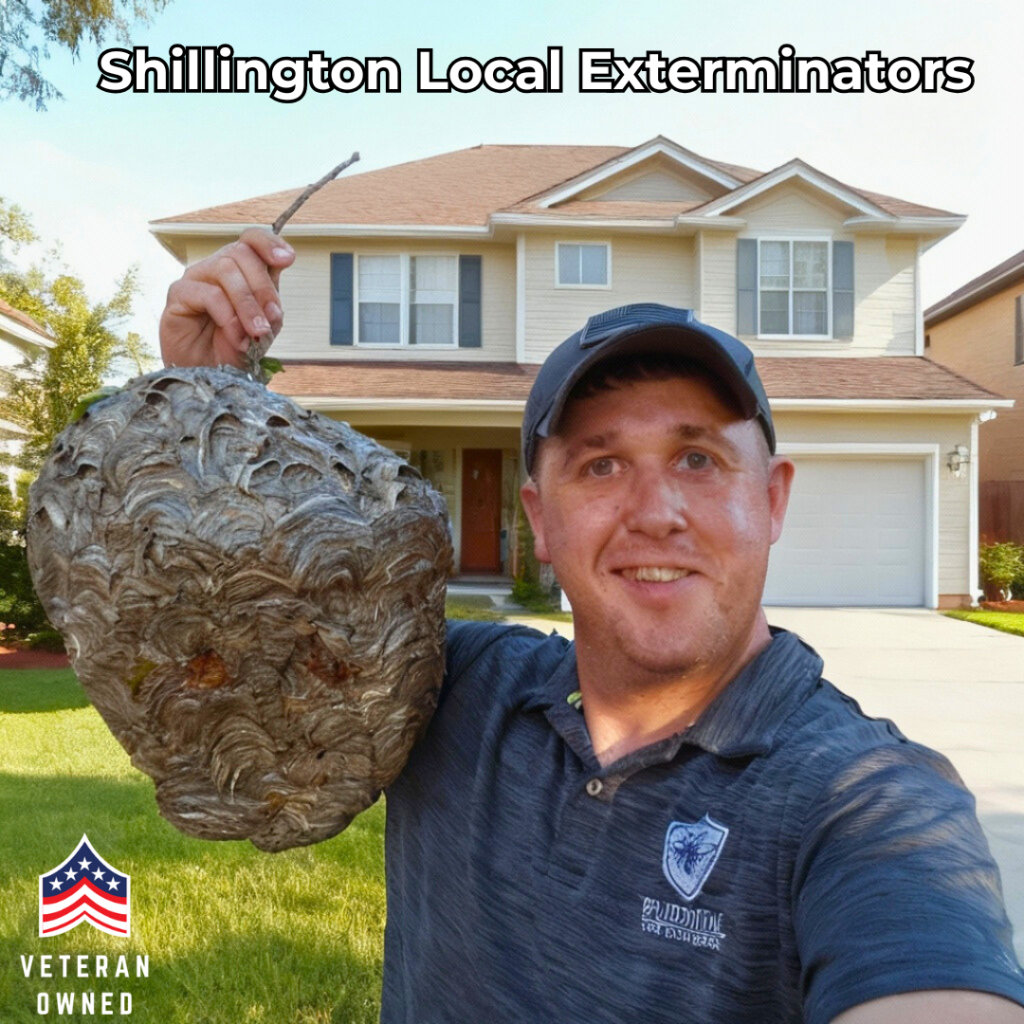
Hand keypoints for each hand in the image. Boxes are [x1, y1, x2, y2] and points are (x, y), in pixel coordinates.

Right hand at [159, 228, 295, 368]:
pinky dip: (228, 317)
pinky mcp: (178, 294)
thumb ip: (271, 305)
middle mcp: (217, 268)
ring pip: (225, 270)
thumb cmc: (234, 349)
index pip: (251, 240)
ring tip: (255, 332)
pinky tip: (236, 337)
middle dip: (263, 288)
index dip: (269, 243)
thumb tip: (274, 288)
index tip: (287, 259)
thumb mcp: (264, 328)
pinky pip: (207, 294)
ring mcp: (196, 278)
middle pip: (241, 253)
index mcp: (241, 271)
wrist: (209, 376)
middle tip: (271, 320)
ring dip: (247, 305)